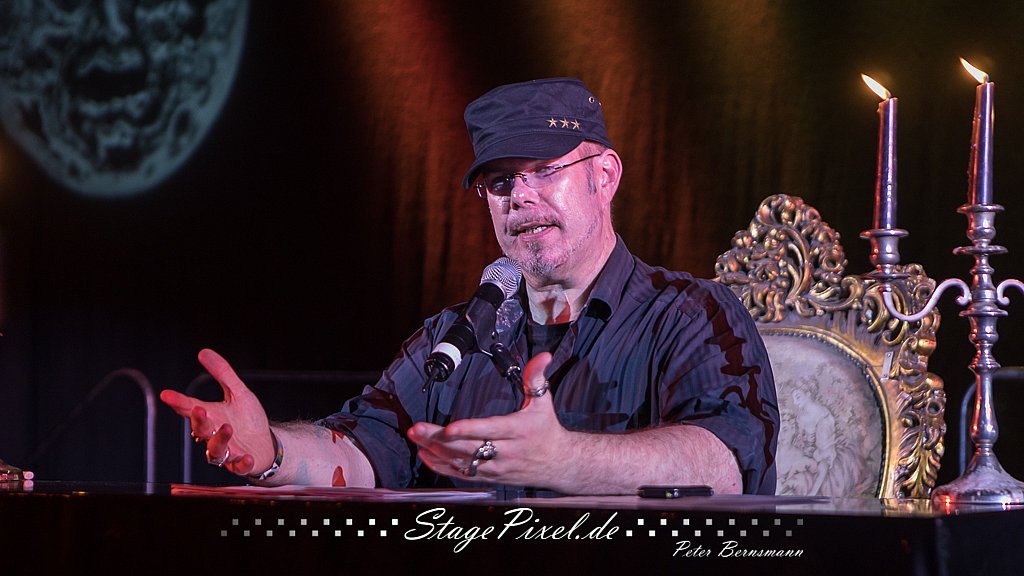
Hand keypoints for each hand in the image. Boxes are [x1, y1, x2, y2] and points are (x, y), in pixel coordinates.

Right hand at [160, 349, 274, 476]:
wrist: (265, 444)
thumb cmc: (248, 419)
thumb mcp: (238, 392)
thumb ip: (222, 373)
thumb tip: (203, 352)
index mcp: (211, 417)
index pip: (190, 408)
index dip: (178, 402)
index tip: (167, 395)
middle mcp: (214, 435)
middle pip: (201, 430)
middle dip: (199, 421)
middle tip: (199, 409)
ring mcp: (227, 451)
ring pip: (215, 451)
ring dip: (220, 440)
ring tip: (227, 427)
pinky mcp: (242, 463)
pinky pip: (239, 466)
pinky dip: (242, 463)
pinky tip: (247, 457)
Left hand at [407, 352, 574, 488]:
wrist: (559, 464)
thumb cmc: (547, 430)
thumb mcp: (544, 402)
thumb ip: (536, 377)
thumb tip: (543, 356)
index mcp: (518, 430)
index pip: (490, 430)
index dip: (468, 430)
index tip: (449, 428)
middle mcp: (506, 452)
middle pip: (468, 447)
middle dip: (439, 439)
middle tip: (416, 429)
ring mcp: (496, 467)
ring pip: (462, 462)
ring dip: (436, 451)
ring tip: (417, 438)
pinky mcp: (490, 477)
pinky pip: (463, 474)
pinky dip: (442, 466)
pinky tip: (426, 455)